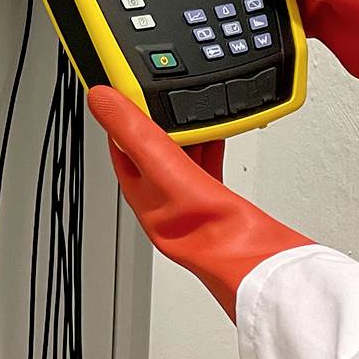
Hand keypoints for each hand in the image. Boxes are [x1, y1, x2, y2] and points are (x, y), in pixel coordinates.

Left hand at [90, 86, 312, 319]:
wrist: (258, 263)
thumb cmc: (208, 231)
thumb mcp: (162, 165)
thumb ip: (132, 130)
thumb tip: (101, 100)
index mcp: (143, 197)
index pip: (120, 149)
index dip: (120, 119)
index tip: (124, 95)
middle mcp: (165, 204)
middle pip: (152, 153)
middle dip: (157, 124)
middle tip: (162, 98)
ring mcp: (194, 207)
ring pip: (182, 161)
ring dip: (186, 135)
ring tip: (191, 112)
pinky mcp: (222, 208)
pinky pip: (209, 170)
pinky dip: (211, 148)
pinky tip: (220, 138)